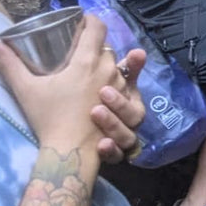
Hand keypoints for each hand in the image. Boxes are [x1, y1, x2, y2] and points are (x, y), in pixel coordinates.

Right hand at [0, 16, 119, 150]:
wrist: (71, 151)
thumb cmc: (48, 118)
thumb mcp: (25, 89)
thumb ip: (8, 64)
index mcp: (87, 61)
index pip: (98, 28)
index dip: (91, 20)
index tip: (83, 20)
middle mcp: (110, 69)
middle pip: (106, 48)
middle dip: (95, 46)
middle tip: (78, 51)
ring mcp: (124, 87)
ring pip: (120, 66)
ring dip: (108, 65)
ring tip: (90, 72)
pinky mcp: (130, 104)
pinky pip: (132, 85)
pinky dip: (123, 82)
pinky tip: (111, 87)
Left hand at [93, 49, 146, 163]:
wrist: (71, 147)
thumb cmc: (83, 109)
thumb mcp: (92, 86)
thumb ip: (106, 68)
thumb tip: (132, 50)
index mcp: (124, 97)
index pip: (132, 81)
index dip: (133, 69)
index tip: (133, 55)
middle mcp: (128, 119)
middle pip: (134, 112)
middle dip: (120, 102)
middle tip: (102, 91)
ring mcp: (122, 138)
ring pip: (128, 134)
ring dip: (114, 123)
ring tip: (95, 113)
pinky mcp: (112, 156)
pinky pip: (117, 155)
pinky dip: (111, 150)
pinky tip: (101, 144)